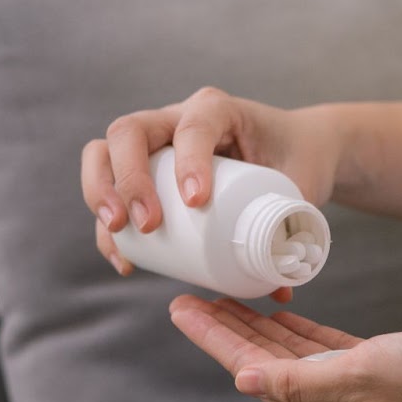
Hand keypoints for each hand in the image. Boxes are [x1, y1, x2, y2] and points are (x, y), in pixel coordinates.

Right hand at [81, 87, 341, 294]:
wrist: (293, 151)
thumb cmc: (297, 160)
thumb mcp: (301, 184)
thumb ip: (292, 228)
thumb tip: (277, 292)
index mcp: (218, 110)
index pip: (194, 125)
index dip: (190, 160)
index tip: (196, 202)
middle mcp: (176, 117)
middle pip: (130, 131)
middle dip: (130, 178)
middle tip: (146, 223)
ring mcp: (153, 141)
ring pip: (105, 152)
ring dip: (100, 193)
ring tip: (118, 233)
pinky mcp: (143, 170)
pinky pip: (109, 187)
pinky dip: (107, 224)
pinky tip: (124, 259)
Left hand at [168, 295, 401, 401]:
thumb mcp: (368, 373)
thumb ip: (304, 377)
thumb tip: (241, 379)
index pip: (249, 369)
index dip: (213, 338)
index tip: (179, 307)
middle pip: (260, 363)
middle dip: (223, 330)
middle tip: (187, 294)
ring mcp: (354, 393)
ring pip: (288, 356)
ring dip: (256, 328)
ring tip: (223, 296)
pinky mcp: (378, 375)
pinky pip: (322, 352)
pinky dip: (297, 332)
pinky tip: (280, 314)